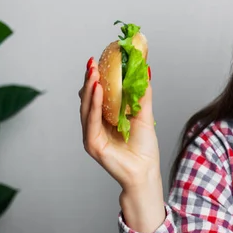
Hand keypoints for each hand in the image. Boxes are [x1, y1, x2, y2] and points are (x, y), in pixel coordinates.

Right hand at [79, 57, 161, 192]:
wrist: (145, 171)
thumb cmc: (144, 148)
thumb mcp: (145, 115)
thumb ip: (142, 95)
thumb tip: (146, 71)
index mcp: (106, 118)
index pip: (98, 94)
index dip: (98, 77)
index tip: (100, 60)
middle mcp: (95, 125)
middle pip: (89, 98)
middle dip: (90, 79)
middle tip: (93, 62)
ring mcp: (92, 134)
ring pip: (87, 107)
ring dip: (90, 88)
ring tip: (94, 72)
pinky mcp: (92, 143)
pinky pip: (91, 120)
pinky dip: (94, 104)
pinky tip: (97, 90)